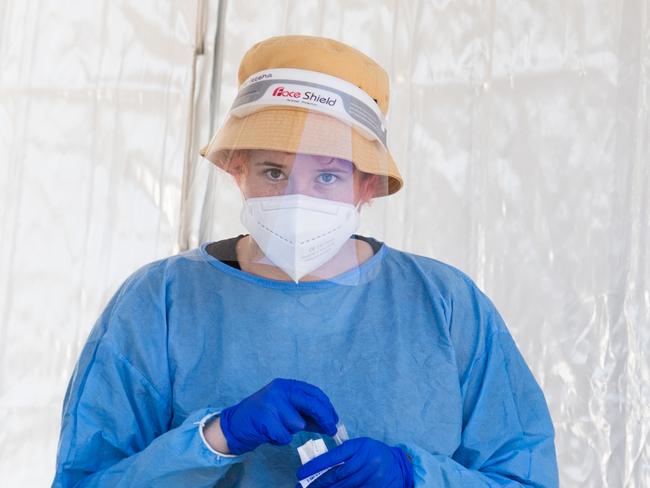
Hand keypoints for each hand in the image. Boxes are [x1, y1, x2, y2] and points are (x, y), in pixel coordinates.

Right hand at [219, 378, 338, 454]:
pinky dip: (279, 440)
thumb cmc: (264, 419)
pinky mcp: (264, 419)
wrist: (234, 426)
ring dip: (290, 431)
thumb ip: (307, 415)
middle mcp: (279, 390)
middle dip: (324, 418)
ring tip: (276, 428)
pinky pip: (284, 436)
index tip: (335, 419)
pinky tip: (269, 434)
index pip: (313, 392)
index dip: (327, 407)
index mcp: (286, 385)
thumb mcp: (287, 411)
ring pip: (297, 424)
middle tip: (331, 430)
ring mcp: (271, 403)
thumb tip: (330, 423)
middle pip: (311, 404)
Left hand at [295, 437, 413, 487]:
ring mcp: (373, 477)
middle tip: (304, 487)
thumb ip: (342, 454)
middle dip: (319, 483)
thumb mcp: (359, 447)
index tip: (301, 473)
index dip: (316, 466)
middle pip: (337, 476)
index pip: (333, 457)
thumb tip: (319, 467)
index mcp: (359, 447)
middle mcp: (366, 461)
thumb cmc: (373, 453)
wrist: (399, 465)